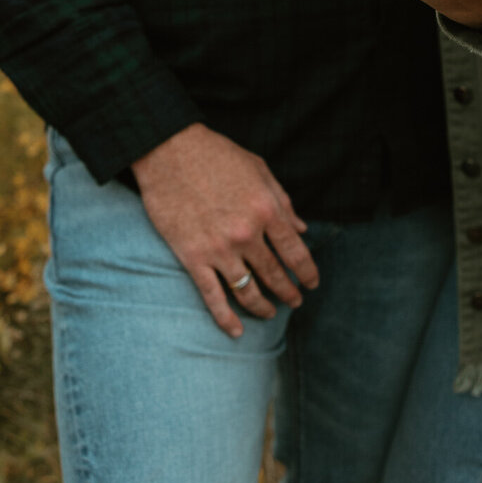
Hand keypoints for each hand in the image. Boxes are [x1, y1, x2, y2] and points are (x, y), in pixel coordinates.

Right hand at [133, 123, 319, 337]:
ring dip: (263, 307)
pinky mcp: (193, 258)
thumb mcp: (259, 169)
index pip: (296, 252)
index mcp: (267, 209)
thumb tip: (301, 229)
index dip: (307, 272)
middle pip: (275, 274)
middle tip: (295, 302)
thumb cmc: (217, 155)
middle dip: (288, 292)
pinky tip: (237, 331)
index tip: (312, 283)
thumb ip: (283, 201)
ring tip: (271, 313)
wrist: (169, 151)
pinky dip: (226, 318)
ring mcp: (219, 249)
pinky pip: (213, 297)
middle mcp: (247, 234)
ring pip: (248, 291)